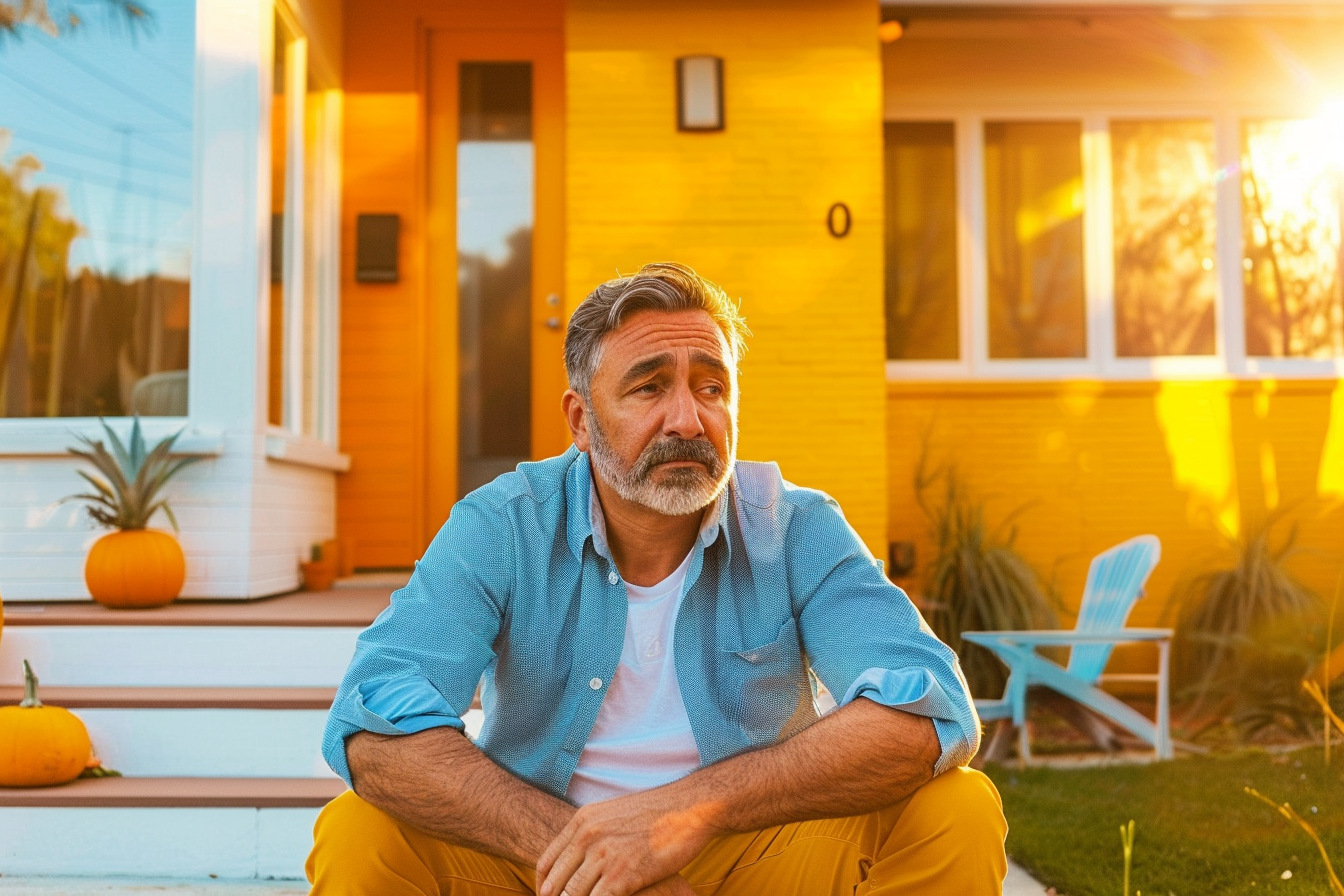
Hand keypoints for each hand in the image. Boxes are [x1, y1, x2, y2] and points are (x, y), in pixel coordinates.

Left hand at [536, 790, 713, 895]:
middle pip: (556, 883)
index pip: (547, 861)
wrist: (687, 809)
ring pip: (572, 895)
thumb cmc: (655, 813)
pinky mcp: (623, 875)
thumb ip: (592, 831)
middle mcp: (588, 837)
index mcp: (582, 822)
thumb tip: (579, 850)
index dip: (542, 886)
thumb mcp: (613, 814)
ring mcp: (604, 856)